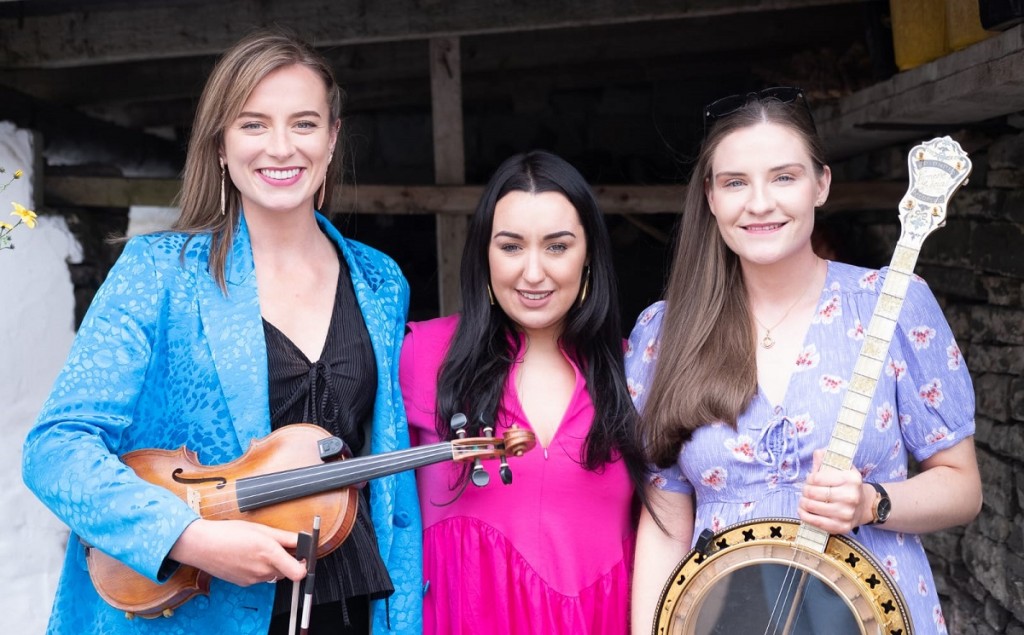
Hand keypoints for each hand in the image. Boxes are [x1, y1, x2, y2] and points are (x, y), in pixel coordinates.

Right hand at [168, 518, 307, 585]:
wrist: (202, 545)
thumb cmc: (228, 533)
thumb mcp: (261, 529)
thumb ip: (285, 537)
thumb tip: (302, 539)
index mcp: (270, 554)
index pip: (299, 572)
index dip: (304, 565)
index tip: (302, 556)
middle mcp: (263, 570)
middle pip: (286, 571)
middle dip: (285, 560)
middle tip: (274, 545)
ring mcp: (253, 579)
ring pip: (272, 574)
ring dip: (271, 564)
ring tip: (257, 549)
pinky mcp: (244, 584)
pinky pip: (259, 577)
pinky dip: (258, 568)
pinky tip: (247, 557)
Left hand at [797, 449, 866, 534]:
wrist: (864, 506)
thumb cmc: (846, 485)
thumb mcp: (841, 469)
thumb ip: (827, 459)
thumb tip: (817, 452)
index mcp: (851, 479)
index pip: (817, 478)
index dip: (809, 478)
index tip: (810, 479)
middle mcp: (851, 496)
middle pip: (813, 493)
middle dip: (805, 490)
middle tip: (805, 490)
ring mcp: (847, 513)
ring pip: (812, 507)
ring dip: (803, 502)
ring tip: (804, 500)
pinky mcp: (842, 527)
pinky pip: (816, 522)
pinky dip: (805, 516)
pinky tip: (803, 511)